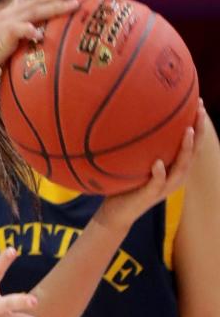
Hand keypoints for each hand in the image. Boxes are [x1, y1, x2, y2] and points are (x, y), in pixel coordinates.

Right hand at [0, 0, 83, 81]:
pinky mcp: (0, 36)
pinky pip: (17, 31)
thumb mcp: (5, 48)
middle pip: (40, 1)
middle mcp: (10, 16)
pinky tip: (39, 32)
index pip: (37, 3)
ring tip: (73, 4)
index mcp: (11, 17)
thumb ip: (19, 43)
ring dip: (55, 6)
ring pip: (35, 12)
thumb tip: (34, 48)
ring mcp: (5, 24)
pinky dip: (28, 30)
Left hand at [94, 102, 204, 231]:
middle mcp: (174, 176)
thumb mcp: (136, 162)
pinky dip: (159, 173)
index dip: (198, 125)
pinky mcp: (149, 196)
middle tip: (200, 110)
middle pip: (193, 152)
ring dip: (186, 149)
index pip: (191, 144)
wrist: (116, 213)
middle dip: (199, 131)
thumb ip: (141, 147)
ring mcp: (163, 187)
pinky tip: (158, 163)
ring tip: (188, 131)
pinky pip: (156, 184)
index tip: (198, 103)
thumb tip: (131, 117)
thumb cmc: (126, 185)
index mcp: (173, 167)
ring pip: (181, 167)